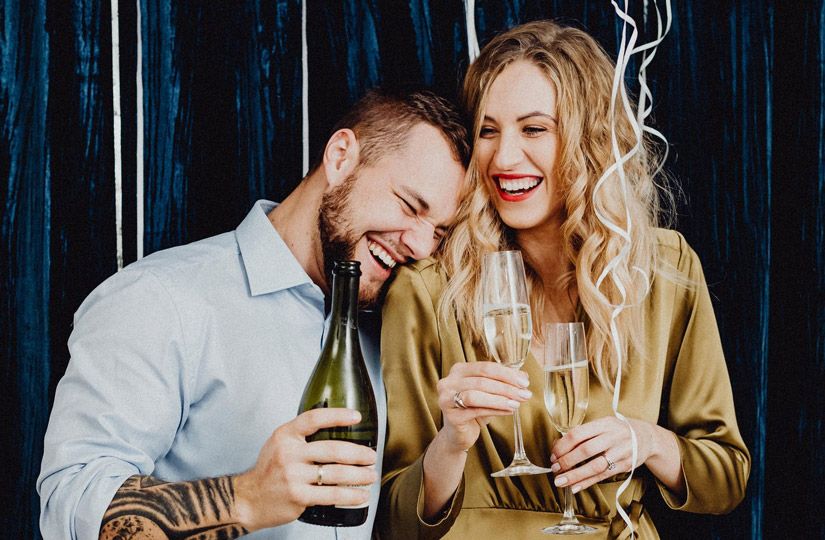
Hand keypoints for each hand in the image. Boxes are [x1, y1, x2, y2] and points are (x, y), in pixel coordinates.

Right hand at [233, 408, 377, 531]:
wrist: (248, 499)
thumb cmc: (269, 470)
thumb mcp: (279, 444)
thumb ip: (301, 435)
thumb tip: (335, 426)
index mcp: (285, 435)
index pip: (314, 419)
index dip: (338, 416)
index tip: (357, 417)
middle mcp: (289, 453)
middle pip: (332, 449)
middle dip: (358, 454)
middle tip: (371, 456)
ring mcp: (293, 476)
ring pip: (336, 473)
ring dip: (359, 475)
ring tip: (370, 475)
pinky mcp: (298, 496)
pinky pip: (331, 495)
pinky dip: (350, 495)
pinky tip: (360, 494)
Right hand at [436, 361, 531, 452]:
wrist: (459, 434)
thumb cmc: (474, 409)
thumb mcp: (490, 393)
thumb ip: (503, 382)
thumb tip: (523, 376)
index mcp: (459, 370)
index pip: (485, 367)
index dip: (506, 374)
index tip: (524, 382)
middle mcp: (449, 382)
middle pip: (482, 380)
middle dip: (507, 387)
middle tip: (525, 394)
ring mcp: (446, 398)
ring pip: (476, 395)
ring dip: (500, 399)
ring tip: (517, 404)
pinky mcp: (451, 416)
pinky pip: (475, 411)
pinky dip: (494, 410)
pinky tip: (508, 411)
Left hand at [549, 416, 658, 493]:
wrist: (647, 437)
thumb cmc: (617, 431)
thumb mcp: (602, 425)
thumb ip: (583, 434)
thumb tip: (558, 446)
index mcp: (604, 424)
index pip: (578, 434)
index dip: (563, 445)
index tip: (553, 454)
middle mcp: (613, 437)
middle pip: (585, 450)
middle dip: (567, 461)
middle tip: (555, 468)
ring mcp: (621, 452)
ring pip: (595, 466)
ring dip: (575, 475)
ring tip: (560, 481)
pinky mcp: (625, 465)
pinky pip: (603, 476)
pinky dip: (588, 482)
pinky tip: (575, 486)